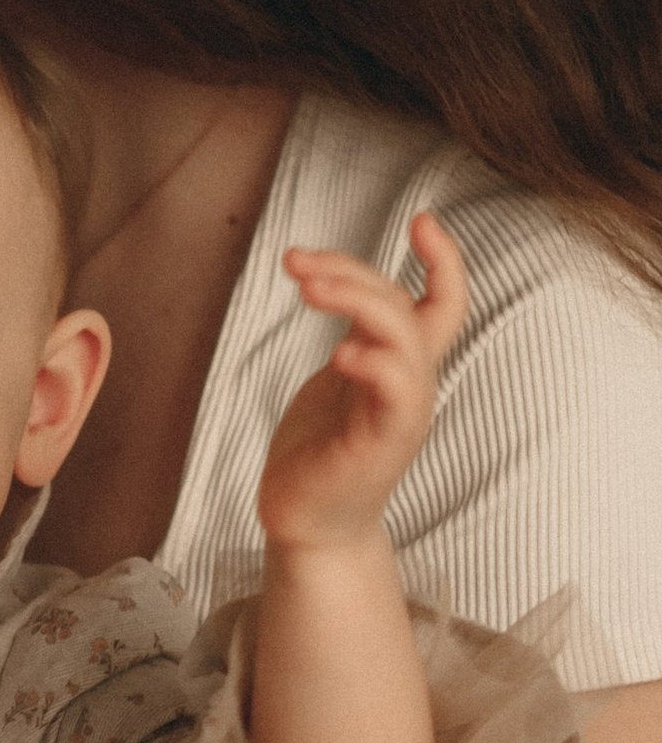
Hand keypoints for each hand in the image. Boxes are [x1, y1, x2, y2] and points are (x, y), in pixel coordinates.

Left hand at [258, 215, 468, 550]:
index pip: (443, 304)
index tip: (422, 219)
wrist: (307, 524)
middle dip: (354, 272)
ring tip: (308, 287)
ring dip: (359, 302)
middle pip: (406, 308)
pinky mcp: (379, 445)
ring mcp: (400, 415)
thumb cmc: (320, 452)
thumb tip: (334, 278)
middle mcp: (411, 386)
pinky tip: (339, 356)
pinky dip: (374, 366)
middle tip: (297, 261)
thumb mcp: (340, 378)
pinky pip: (396, 395)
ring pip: (406, 342)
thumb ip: (354, 334)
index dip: (445, 260)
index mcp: (403, 367)